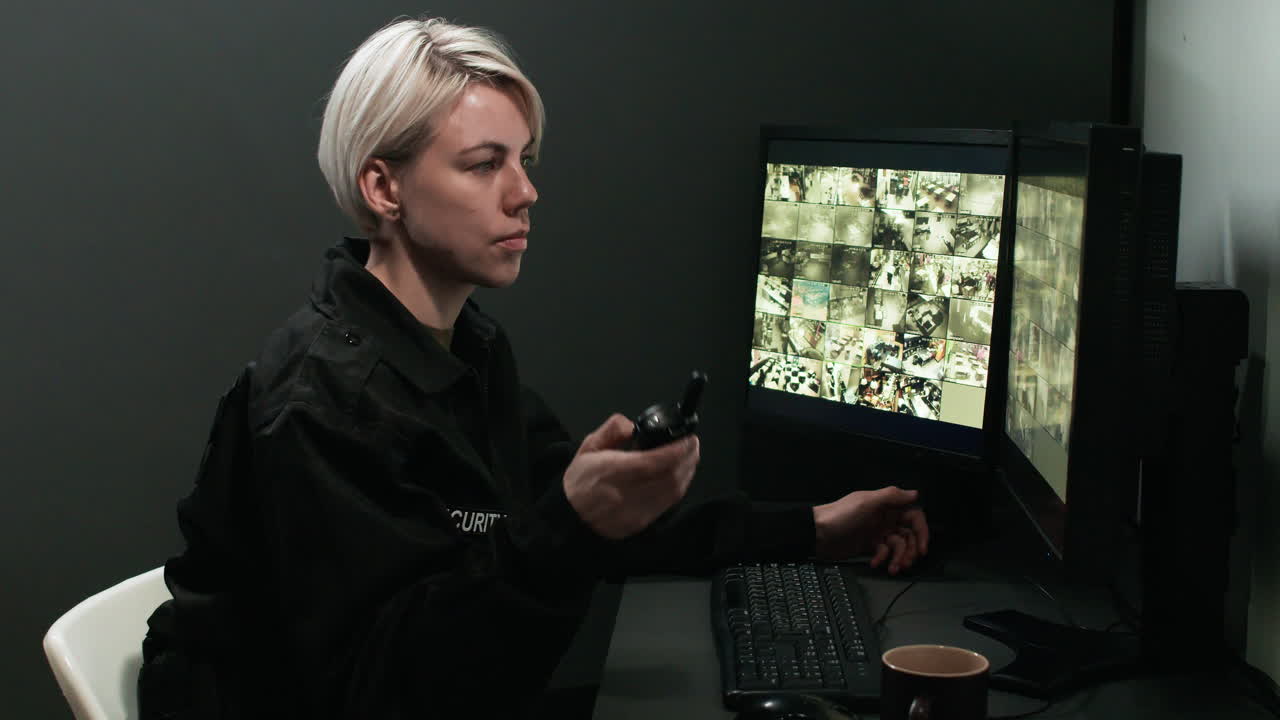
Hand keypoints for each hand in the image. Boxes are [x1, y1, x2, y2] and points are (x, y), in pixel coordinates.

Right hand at [563, 414, 699, 539]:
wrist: (569, 517)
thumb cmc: (579, 481)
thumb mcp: (588, 447)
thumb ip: (611, 430)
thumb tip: (632, 426)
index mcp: (612, 471)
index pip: (654, 461)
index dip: (677, 450)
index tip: (688, 439)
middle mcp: (626, 493)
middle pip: (669, 477)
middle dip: (687, 459)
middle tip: (692, 445)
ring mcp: (635, 511)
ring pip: (672, 492)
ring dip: (687, 473)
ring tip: (690, 457)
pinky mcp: (640, 523)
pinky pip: (667, 505)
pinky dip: (678, 488)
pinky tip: (679, 476)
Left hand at [812, 486, 928, 574]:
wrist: (817, 534)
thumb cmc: (840, 515)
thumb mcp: (866, 502)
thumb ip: (891, 496)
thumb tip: (915, 493)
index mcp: (886, 505)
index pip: (914, 516)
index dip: (921, 531)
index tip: (922, 546)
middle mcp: (885, 518)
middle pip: (909, 534)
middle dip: (911, 549)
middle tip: (908, 561)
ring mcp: (877, 532)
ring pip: (898, 547)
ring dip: (898, 558)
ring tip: (893, 568)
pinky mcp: (869, 546)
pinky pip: (883, 554)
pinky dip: (882, 559)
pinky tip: (874, 563)